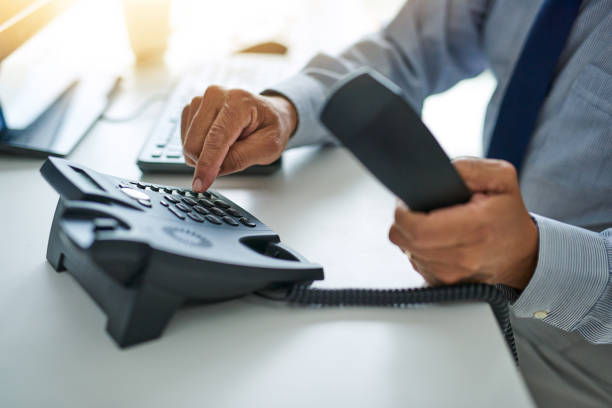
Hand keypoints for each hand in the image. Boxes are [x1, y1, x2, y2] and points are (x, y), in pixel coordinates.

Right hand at [180, 86, 297, 191]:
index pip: (216, 138)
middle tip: (232, 156)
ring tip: (228, 145)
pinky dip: (199, 148)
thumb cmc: (270, 127)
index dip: (207, 164)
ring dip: (205, 155)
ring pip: (188, 143)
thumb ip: (241, 158)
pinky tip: (215, 142)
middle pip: (195, 143)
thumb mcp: (268, 148)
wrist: (268, 114)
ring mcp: (201, 100)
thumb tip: (213, 170)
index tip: (200, 184)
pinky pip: (185, 139)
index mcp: (238, 102)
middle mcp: (215, 95)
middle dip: (208, 161)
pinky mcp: (191, 109)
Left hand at [388, 158, 538, 288]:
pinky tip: (434, 240)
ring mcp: (452, 275)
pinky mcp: (443, 284)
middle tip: (414, 210)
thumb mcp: (502, 178)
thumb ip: (468, 168)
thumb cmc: (509, 216)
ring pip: (408, 252)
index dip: (404, 214)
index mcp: (476, 227)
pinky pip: (415, 263)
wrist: (522, 256)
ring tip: (430, 224)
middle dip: (403, 222)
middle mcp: (463, 257)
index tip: (407, 203)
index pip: (419, 229)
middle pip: (407, 241)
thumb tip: (442, 172)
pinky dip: (418, 250)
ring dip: (410, 236)